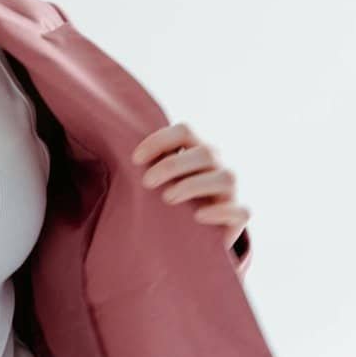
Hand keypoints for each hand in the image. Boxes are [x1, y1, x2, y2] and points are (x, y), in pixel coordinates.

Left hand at [131, 122, 250, 250]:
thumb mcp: (160, 177)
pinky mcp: (240, 214)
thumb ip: (148, 163)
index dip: (160, 141)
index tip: (135, 159)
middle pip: (204, 153)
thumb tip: (115, 150)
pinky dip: (219, 212)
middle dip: (172, 166)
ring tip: (167, 198)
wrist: (199, 225)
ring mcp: (233, 188)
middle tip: (146, 182)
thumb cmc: (173, 194)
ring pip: (225, 178)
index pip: (185, 131)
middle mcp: (219, 163)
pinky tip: (198, 216)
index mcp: (198, 148)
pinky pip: (239, 210)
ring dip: (193, 186)